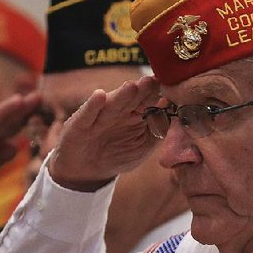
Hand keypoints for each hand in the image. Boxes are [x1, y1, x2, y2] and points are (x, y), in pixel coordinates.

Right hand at [48, 75, 159, 190]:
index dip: (157, 95)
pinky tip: (99, 95)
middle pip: (132, 99)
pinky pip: (88, 114)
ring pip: (112, 104)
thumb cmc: (116, 155)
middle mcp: (118, 111)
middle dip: (142, 90)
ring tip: (131, 86)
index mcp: (135, 113)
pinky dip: (93, 105)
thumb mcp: (141, 147)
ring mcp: (99, 116)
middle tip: (152, 81)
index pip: (148, 100)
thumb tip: (173, 116)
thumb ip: (157, 132)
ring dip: (121, 95)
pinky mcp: (80, 124)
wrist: (84, 171)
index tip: (170, 88)